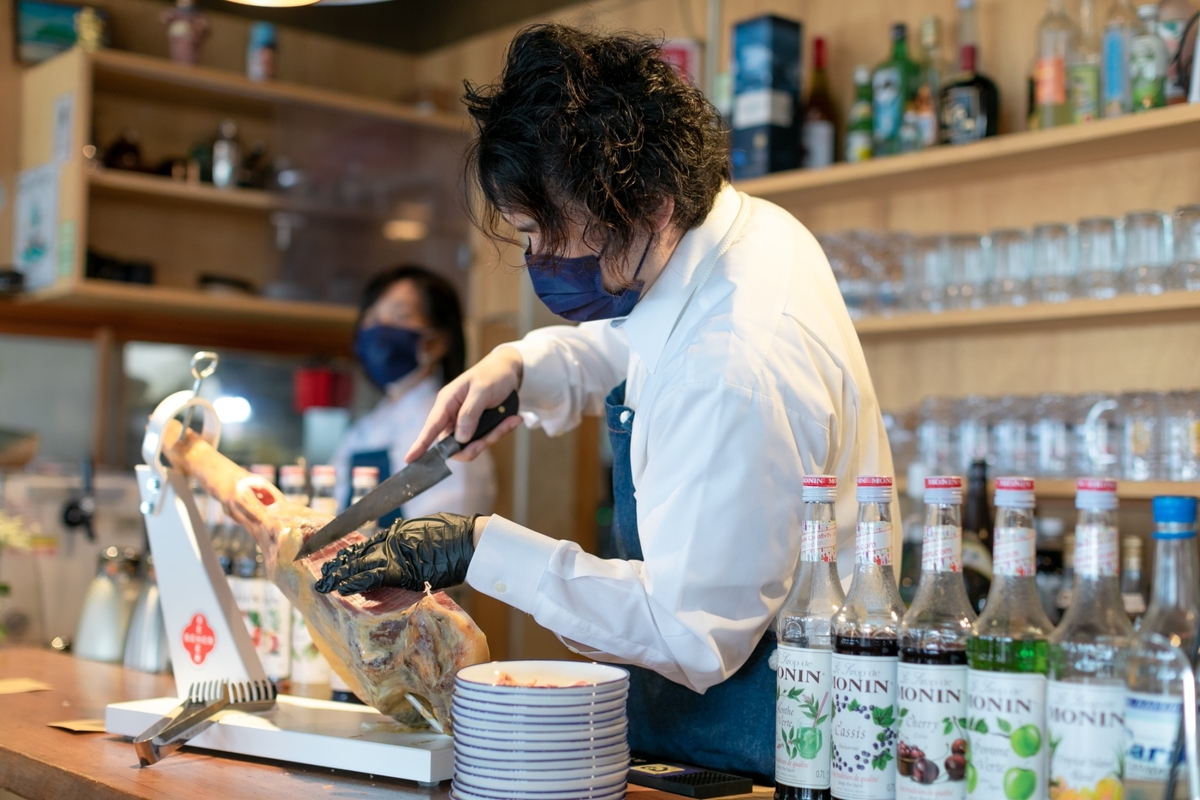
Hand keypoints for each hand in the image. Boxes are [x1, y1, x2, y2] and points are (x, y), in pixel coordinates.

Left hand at [314, 512, 478, 595]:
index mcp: (397, 533)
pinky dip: (358, 583)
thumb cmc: (453, 534)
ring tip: (325, 584)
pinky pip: (375, 578)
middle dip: (340, 567)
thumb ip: (404, 541)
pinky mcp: (405, 572)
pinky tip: (343, 588)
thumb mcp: (423, 531)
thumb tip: (393, 553)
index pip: (366, 545)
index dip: (349, 555)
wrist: (469, 542)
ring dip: (343, 577)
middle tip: (322, 577)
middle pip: (360, 556)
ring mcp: (398, 556)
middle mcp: (393, 543)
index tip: (335, 561)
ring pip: (362, 566)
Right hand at [406, 346, 523, 462]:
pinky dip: (500, 432)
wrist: (510, 370)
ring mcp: (466, 422)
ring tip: (510, 420)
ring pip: (472, 444)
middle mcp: (453, 415)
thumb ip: (469, 413)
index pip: (431, 427)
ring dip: (492, 437)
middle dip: (473, 446)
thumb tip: (460, 439)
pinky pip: (486, 439)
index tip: (410, 460)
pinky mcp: (479, 426)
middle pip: (454, 444)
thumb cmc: (492, 375)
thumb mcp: (482, 390)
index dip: (420, 444)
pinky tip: (513, 419)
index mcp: (447, 402)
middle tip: (489, 439)